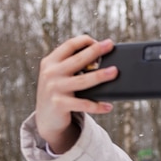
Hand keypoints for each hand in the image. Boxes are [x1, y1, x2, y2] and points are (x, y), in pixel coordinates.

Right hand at [35, 35, 118, 152]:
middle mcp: (51, 73)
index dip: (85, 41)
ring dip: (100, 75)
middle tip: (110, 45)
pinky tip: (108, 106)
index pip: (69, 45)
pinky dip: (97, 106)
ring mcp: (54, 88)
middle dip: (96, 51)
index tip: (100, 42)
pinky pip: (84, 104)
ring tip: (114, 72)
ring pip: (83, 80)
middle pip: (78, 60)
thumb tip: (100, 59)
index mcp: (51, 62)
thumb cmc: (59, 93)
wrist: (46, 119)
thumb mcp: (59, 76)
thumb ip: (72, 67)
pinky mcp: (59, 104)